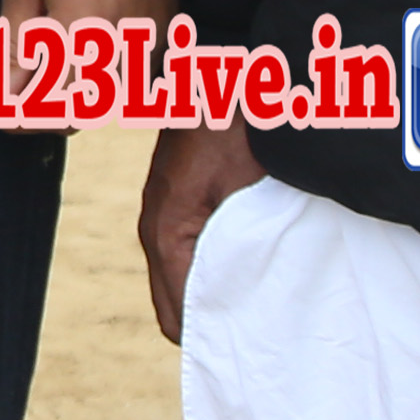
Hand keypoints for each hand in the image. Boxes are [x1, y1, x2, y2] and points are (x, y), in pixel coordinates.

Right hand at [137, 124, 263, 345]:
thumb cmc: (235, 123)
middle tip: (263, 330)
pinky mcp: (177, 204)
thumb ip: (245, 244)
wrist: (217, 73)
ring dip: (215, 294)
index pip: (177, 317)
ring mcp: (163, 216)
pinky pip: (187, 257)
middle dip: (213, 322)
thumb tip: (255, 300)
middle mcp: (156, 229)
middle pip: (175, 307)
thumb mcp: (246, 187)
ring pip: (181, 283)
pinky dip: (214, 270)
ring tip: (260, 301)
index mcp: (166, 232)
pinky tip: (252, 264)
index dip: (213, 337)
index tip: (255, 345)